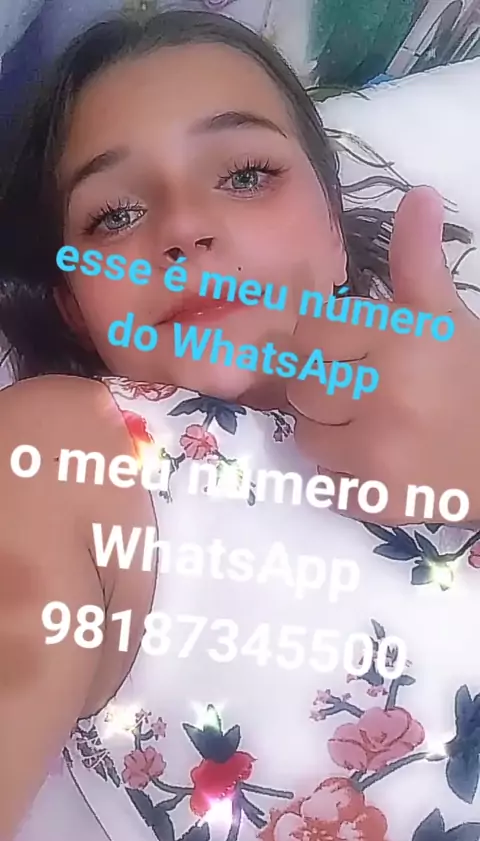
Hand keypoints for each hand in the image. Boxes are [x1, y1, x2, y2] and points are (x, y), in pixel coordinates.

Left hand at [287, 186, 479, 524]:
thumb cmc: (475, 380)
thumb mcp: (447, 316)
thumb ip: (417, 260)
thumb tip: (416, 196)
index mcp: (399, 339)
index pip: (310, 337)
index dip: (324, 345)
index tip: (348, 352)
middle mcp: (383, 394)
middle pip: (302, 388)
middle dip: (326, 388)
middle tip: (364, 391)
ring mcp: (379, 453)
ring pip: (306, 438)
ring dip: (329, 433)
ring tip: (372, 426)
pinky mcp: (377, 503)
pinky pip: (325, 484)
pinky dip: (344, 477)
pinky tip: (379, 462)